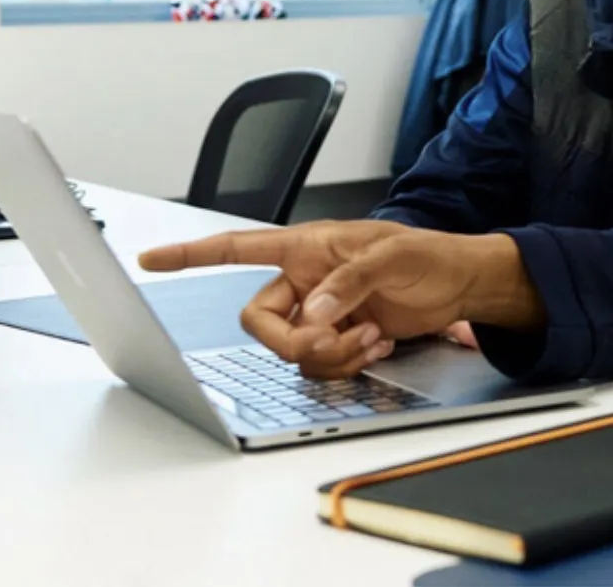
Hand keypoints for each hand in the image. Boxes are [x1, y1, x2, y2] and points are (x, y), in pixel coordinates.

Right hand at [138, 221, 539, 377]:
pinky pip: (318, 365)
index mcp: (304, 247)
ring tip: (371, 335)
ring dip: (331, 353)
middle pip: (259, 321)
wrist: (461, 286)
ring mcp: (319, 313)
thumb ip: (346, 282)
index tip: (152, 259)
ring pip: (291, 351)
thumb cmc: (428, 254)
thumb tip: (311, 315)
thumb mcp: (391, 256)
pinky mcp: (338, 339)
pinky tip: (376, 342)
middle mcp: (303, 281)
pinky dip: (345, 362)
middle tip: (333, 339)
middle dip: (292, 340)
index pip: (237, 247)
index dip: (192, 254)